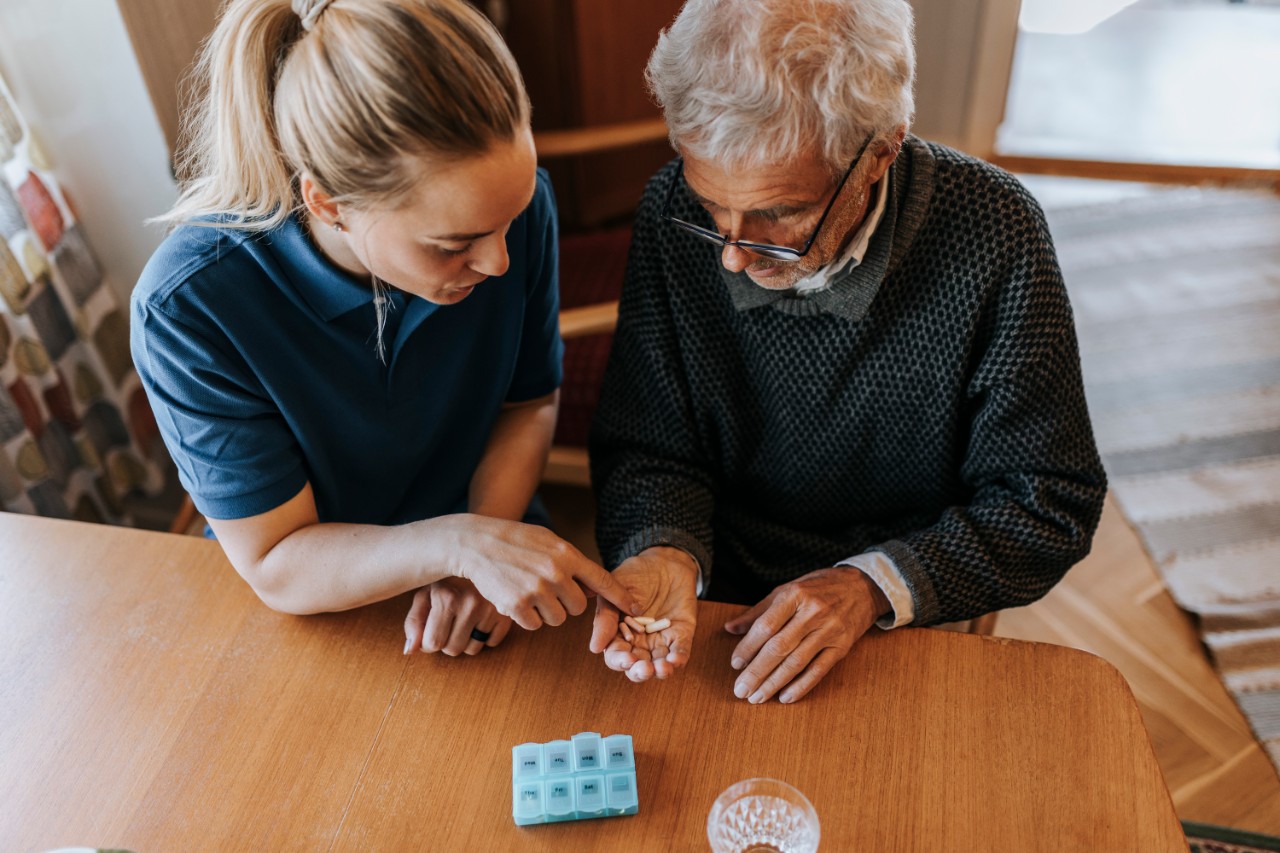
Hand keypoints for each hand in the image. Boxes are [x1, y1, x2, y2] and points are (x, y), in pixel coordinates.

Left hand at [403, 577, 512, 656]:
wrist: (481, 557)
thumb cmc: (449, 580)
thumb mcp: (426, 594)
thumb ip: (414, 622)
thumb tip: (410, 651)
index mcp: (446, 597)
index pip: (433, 644)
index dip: (428, 643)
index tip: (432, 630)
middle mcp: (470, 603)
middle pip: (453, 650)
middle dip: (448, 641)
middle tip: (450, 622)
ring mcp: (491, 609)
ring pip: (473, 650)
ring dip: (466, 640)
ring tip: (466, 618)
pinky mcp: (508, 614)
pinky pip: (492, 643)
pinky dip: (486, 636)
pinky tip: (482, 618)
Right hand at [440, 515, 637, 630]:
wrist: (476, 543)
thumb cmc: (515, 540)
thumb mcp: (549, 541)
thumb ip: (572, 561)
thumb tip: (594, 587)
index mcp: (566, 554)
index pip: (602, 580)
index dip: (620, 596)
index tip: (636, 608)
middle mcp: (556, 573)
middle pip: (578, 607)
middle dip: (566, 603)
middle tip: (547, 589)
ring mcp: (537, 590)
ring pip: (557, 619)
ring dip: (545, 611)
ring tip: (528, 591)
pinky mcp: (517, 606)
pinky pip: (535, 625)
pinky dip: (527, 617)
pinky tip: (515, 598)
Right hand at [590, 547, 698, 681]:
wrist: (664, 561)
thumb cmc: (634, 574)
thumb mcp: (615, 591)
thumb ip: (606, 618)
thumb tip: (594, 648)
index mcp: (618, 634)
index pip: (616, 656)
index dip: (620, 661)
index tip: (627, 659)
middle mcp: (638, 643)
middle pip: (637, 667)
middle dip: (641, 672)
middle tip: (646, 668)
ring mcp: (660, 640)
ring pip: (659, 665)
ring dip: (661, 671)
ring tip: (663, 668)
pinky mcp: (680, 634)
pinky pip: (680, 651)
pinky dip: (679, 658)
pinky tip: (676, 660)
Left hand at [724, 568, 889, 703]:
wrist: (862, 587)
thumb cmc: (818, 587)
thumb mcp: (787, 590)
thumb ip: (758, 611)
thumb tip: (730, 628)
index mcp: (795, 594)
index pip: (766, 625)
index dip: (748, 647)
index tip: (735, 664)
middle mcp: (813, 612)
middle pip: (779, 647)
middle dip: (757, 672)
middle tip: (741, 690)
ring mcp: (829, 630)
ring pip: (797, 662)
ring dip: (774, 683)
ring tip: (757, 697)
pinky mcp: (842, 646)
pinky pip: (819, 670)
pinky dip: (801, 686)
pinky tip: (785, 697)